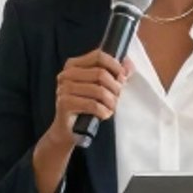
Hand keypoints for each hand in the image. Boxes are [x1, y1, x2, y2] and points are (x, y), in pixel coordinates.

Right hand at [34, 51, 128, 192]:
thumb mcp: (97, 93)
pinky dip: (102, 110)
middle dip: (116, 87)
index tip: (124, 75)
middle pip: (101, 73)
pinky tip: (103, 117)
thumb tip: (129, 65)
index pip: (99, 55)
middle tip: (118, 99)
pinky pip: (90, 103)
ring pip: (98, 88)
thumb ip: (111, 77)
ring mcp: (63, 91)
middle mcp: (66, 76)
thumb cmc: (82, 114)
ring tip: (110, 110)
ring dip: (111, 101)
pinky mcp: (64, 108)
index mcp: (73, 67)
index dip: (116, 64)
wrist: (64, 137)